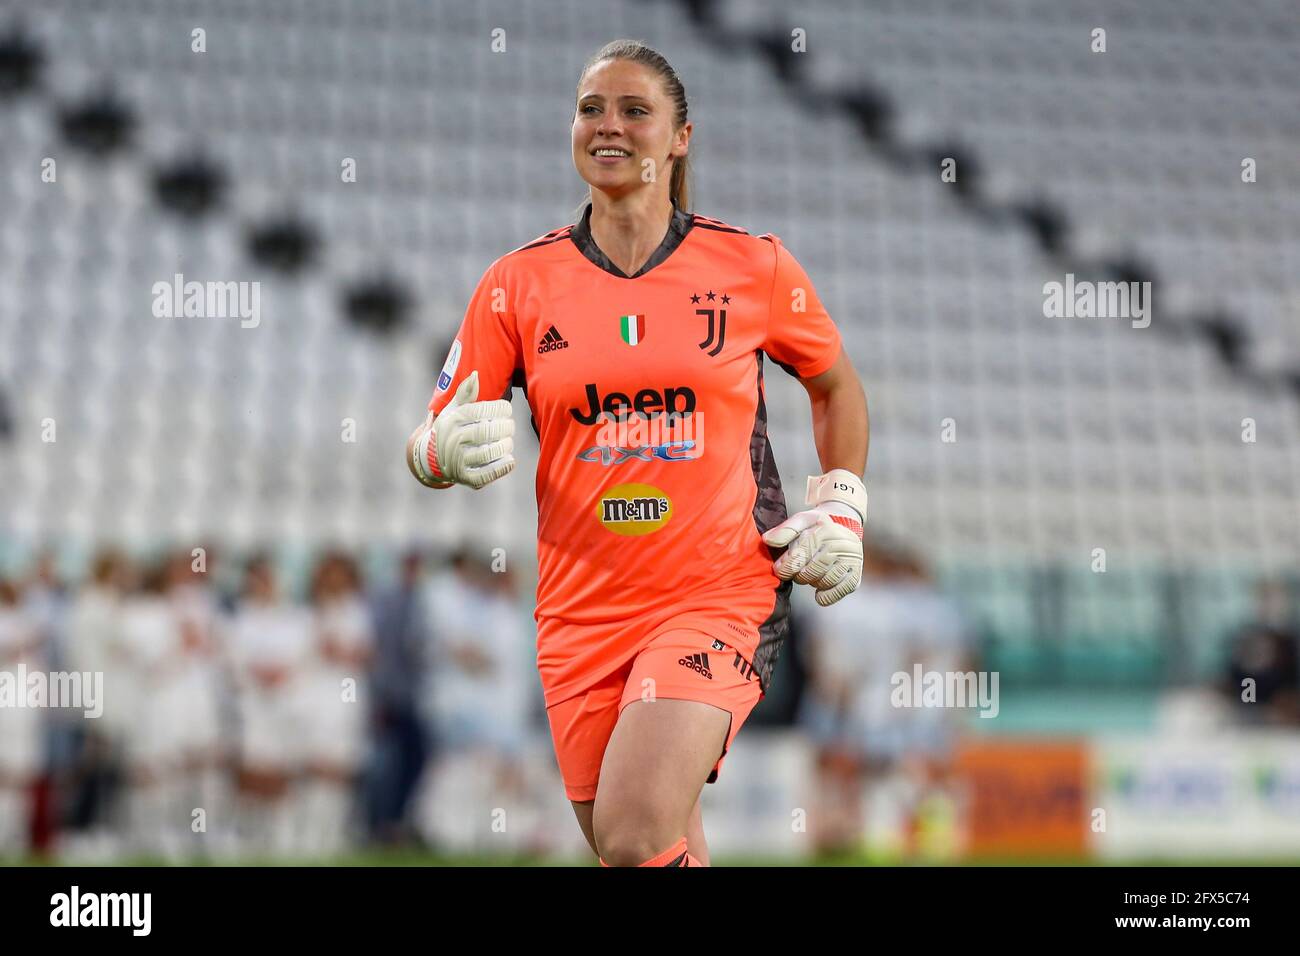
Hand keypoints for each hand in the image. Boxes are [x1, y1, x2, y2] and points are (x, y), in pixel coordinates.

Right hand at [413, 370, 515, 489]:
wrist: (432, 459)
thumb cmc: (450, 429)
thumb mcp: (453, 410)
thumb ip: (465, 393)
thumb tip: (475, 374)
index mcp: (452, 420)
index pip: (479, 411)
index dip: (499, 408)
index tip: (507, 410)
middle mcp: (453, 440)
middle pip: (487, 431)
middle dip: (505, 427)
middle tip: (510, 426)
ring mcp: (458, 461)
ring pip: (489, 452)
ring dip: (506, 445)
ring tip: (508, 442)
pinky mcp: (466, 478)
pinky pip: (488, 474)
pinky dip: (503, 467)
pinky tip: (510, 459)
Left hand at [762, 470, 866, 606]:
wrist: (846, 527)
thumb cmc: (818, 526)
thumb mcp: (802, 520)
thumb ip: (784, 530)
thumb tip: (767, 540)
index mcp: (822, 531)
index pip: (798, 557)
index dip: (785, 567)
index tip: (780, 569)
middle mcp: (838, 545)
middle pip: (808, 573)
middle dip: (798, 575)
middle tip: (799, 569)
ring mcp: (849, 561)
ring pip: (821, 583)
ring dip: (812, 582)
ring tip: (813, 572)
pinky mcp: (855, 576)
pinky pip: (836, 593)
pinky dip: (825, 596)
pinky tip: (820, 589)